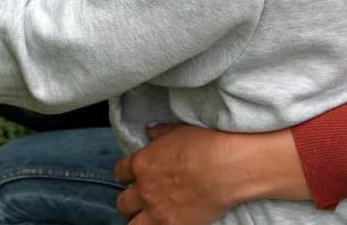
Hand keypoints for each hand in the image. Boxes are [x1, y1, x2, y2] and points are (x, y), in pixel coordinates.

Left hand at [115, 124, 308, 224]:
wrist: (226, 167)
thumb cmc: (205, 145)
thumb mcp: (178, 131)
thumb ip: (160, 133)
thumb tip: (152, 132)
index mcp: (143, 162)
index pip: (120, 172)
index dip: (126, 174)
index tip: (131, 176)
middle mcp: (145, 188)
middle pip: (123, 203)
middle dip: (129, 202)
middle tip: (138, 201)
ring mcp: (157, 210)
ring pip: (132, 224)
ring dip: (137, 219)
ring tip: (146, 217)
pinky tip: (164, 223)